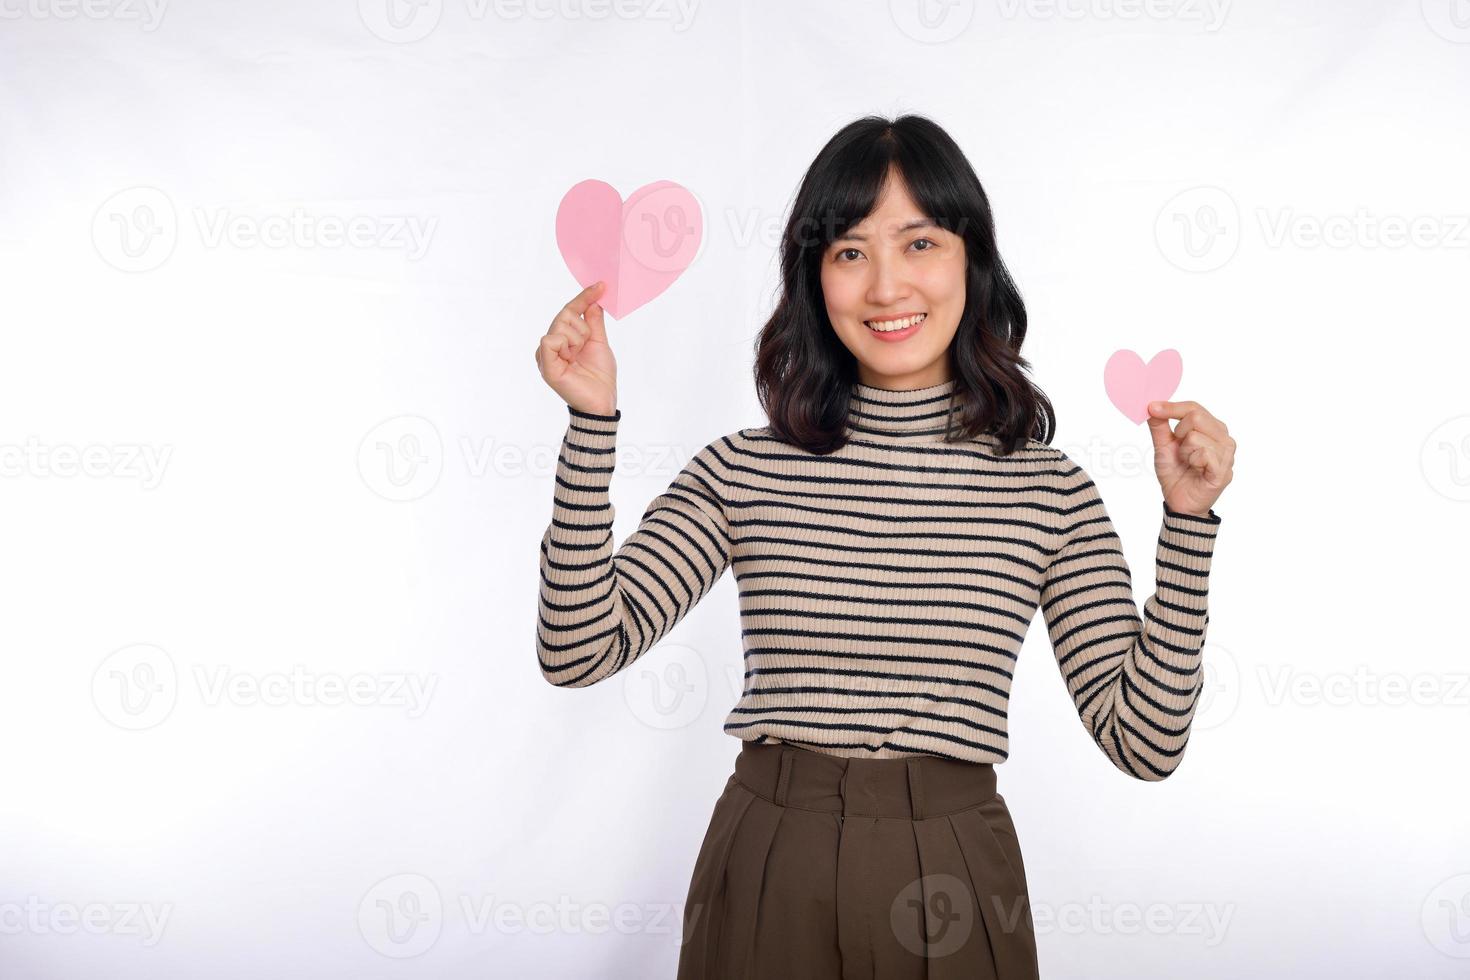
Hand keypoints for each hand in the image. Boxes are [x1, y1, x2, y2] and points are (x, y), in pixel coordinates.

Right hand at [535, 281, 616, 414]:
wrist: (601, 400)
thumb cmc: (600, 376)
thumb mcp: (599, 342)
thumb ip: (594, 321)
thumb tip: (594, 300)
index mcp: (563, 339)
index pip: (570, 311)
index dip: (584, 297)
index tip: (601, 285)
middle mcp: (551, 345)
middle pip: (565, 316)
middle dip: (582, 329)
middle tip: (585, 348)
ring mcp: (546, 355)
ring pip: (560, 327)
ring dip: (577, 341)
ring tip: (578, 358)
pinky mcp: (545, 365)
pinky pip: (550, 341)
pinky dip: (565, 346)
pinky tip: (570, 359)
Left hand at [1146, 400, 1233, 516]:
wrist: (1179, 501)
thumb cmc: (1175, 473)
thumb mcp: (1163, 446)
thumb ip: (1159, 426)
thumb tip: (1152, 405)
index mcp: (1211, 428)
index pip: (1193, 407)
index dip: (1172, 407)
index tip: (1151, 407)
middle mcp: (1223, 437)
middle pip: (1196, 416)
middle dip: (1179, 433)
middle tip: (1180, 450)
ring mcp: (1227, 454)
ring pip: (1196, 436)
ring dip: (1184, 452)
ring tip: (1189, 462)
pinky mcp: (1224, 470)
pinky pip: (1203, 454)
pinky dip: (1192, 461)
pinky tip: (1196, 470)